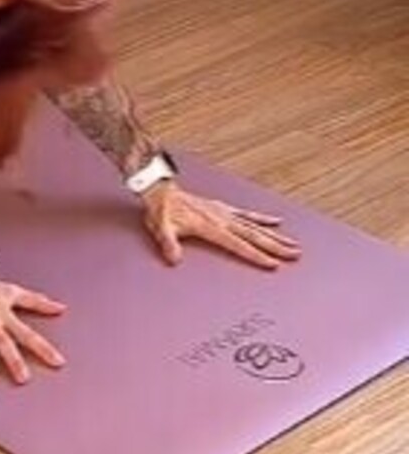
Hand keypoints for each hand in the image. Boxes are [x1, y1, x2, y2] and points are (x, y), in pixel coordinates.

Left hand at [142, 182, 301, 269]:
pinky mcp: (222, 207)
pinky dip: (262, 217)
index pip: (238, 244)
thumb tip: (174, 258)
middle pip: (254, 235)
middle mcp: (221, 218)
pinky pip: (247, 214)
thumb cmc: (160, 210)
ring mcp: (223, 212)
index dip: (256, 256)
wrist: (158, 189)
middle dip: (275, 246)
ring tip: (293, 244)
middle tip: (295, 255)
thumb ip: (168, 243)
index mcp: (210, 226)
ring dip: (275, 235)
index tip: (273, 265)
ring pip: (255, 225)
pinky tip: (275, 221)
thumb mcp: (160, 227)